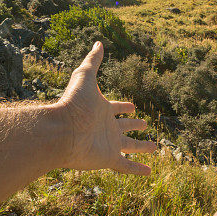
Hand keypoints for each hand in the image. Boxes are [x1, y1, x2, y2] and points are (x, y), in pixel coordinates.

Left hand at [56, 41, 156, 174]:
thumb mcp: (85, 76)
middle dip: (134, 126)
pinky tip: (149, 172)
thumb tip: (98, 42)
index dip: (124, 106)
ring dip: (141, 147)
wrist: (62, 130)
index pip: (116, 107)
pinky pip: (126, 165)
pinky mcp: (108, 158)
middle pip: (123, 127)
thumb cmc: (73, 103)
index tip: (133, 106)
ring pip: (129, 146)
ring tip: (154, 147)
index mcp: (102, 109)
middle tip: (145, 124)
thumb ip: (93, 61)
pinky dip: (138, 169)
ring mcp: (108, 144)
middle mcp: (106, 127)